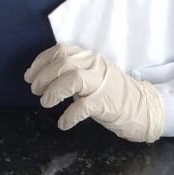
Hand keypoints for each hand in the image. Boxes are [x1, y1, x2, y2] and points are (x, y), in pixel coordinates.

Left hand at [25, 43, 164, 142]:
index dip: (41, 62)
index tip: (30, 75)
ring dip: (53, 91)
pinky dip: (69, 116)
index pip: (60, 50)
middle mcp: (95, 65)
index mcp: (90, 57)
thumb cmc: (114, 95)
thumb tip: (45, 78)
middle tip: (36, 91)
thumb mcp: (93, 76)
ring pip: (72, 78)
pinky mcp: (106, 102)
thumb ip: (73, 73)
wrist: (144, 108)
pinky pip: (83, 106)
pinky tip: (63, 124)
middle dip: (43, 77)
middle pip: (63, 63)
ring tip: (46, 103)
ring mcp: (102, 83)